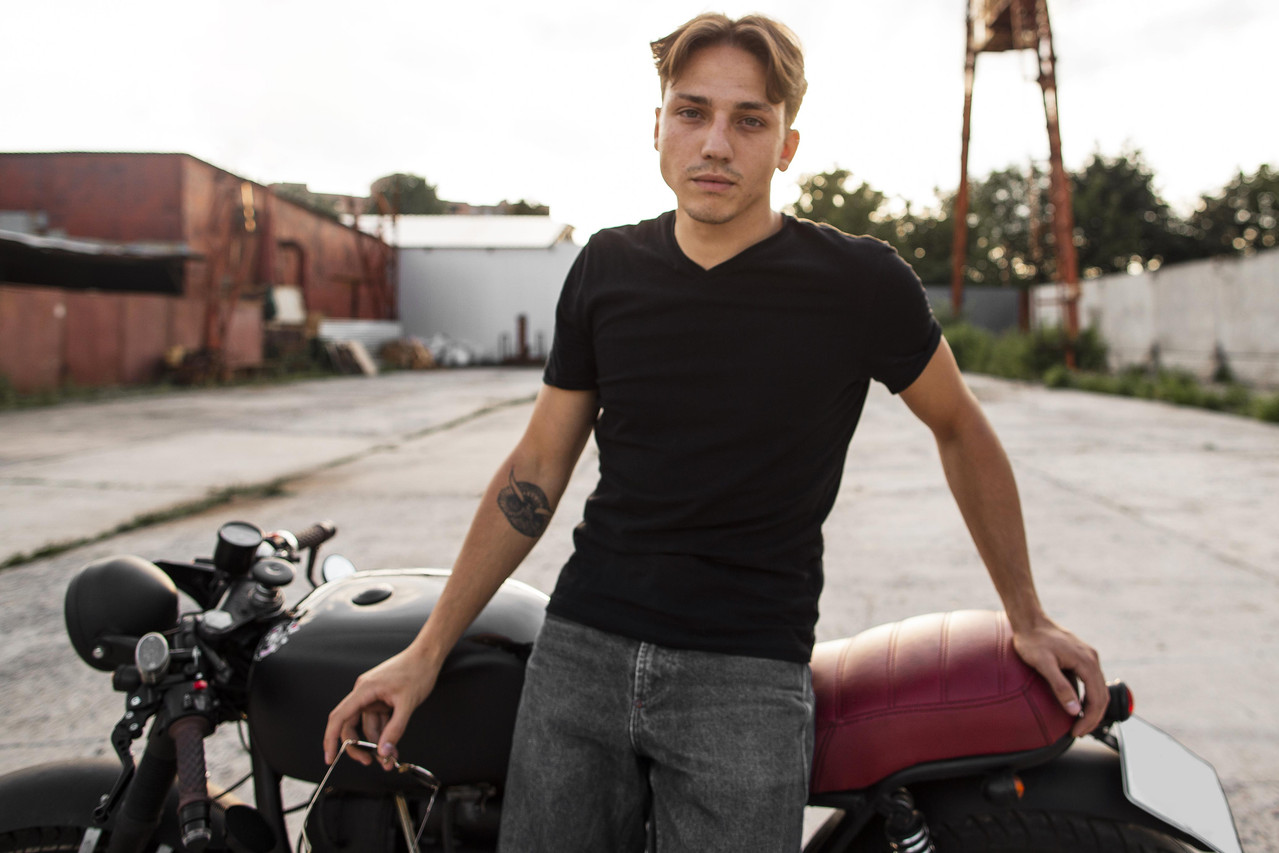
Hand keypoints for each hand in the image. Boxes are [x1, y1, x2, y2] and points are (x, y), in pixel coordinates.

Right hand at [323, 649, 437, 767]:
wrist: (428, 656)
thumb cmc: (417, 672)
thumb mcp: (407, 704)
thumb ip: (395, 729)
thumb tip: (383, 752)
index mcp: (364, 690)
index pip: (339, 717)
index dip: (330, 739)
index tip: (330, 758)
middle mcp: (364, 693)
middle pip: (351, 725)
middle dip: (360, 747)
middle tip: (372, 763)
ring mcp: (373, 697)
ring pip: (367, 726)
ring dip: (377, 743)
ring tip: (390, 758)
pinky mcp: (382, 700)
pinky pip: (378, 721)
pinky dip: (384, 734)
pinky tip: (393, 745)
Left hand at [1011, 618, 1105, 736]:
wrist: (1029, 620)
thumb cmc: (1032, 641)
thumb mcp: (1043, 664)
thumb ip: (1060, 687)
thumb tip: (1075, 710)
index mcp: (1086, 662)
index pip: (1097, 699)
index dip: (1089, 719)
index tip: (1076, 732)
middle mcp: (1092, 659)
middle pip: (1102, 696)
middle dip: (1092, 718)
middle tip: (1077, 733)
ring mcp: (1088, 657)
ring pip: (1099, 689)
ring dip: (1092, 709)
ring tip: (1079, 723)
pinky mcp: (1082, 656)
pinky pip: (1092, 681)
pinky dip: (1089, 697)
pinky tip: (1078, 704)